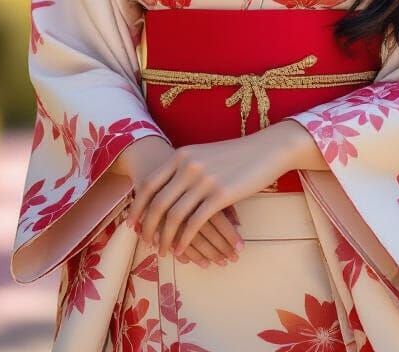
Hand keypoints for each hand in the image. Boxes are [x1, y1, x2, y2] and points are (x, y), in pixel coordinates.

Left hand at [111, 135, 242, 266]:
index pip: (148, 184)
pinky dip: (184, 240)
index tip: (131, 222)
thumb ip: (184, 167)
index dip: (137, 206)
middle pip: (157, 203)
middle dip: (148, 227)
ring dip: (165, 238)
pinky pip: (195, 224)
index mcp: (181, 155)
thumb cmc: (235, 153)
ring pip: (174, 217)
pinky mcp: (221, 195)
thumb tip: (164, 189)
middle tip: (145, 241)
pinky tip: (181, 250)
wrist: (266, 149)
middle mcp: (188, 166)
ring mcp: (204, 180)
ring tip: (163, 251)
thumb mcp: (203, 154)